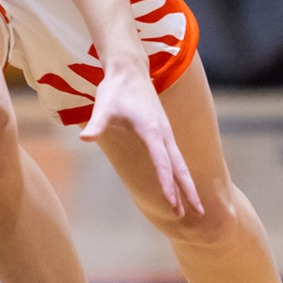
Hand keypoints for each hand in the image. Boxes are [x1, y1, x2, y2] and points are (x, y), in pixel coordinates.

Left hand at [80, 64, 202, 215]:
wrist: (129, 69)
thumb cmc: (115, 89)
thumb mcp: (103, 107)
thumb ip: (96, 125)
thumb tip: (84, 138)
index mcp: (151, 131)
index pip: (162, 164)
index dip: (167, 185)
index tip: (173, 205)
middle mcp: (163, 133)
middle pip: (180, 167)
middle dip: (188, 191)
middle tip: (198, 213)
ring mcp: (165, 132)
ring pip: (180, 162)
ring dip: (187, 184)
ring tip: (194, 205)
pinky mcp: (163, 130)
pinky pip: (176, 156)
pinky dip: (181, 172)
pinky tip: (181, 182)